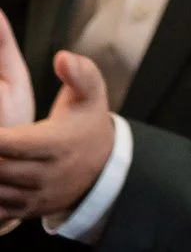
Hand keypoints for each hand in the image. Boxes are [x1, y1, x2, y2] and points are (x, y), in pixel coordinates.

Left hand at [0, 22, 113, 233]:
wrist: (103, 166)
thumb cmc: (87, 124)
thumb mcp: (91, 94)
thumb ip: (80, 73)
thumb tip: (62, 57)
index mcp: (58, 144)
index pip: (13, 143)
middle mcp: (47, 174)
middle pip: (0, 168)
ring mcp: (37, 196)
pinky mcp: (27, 210)